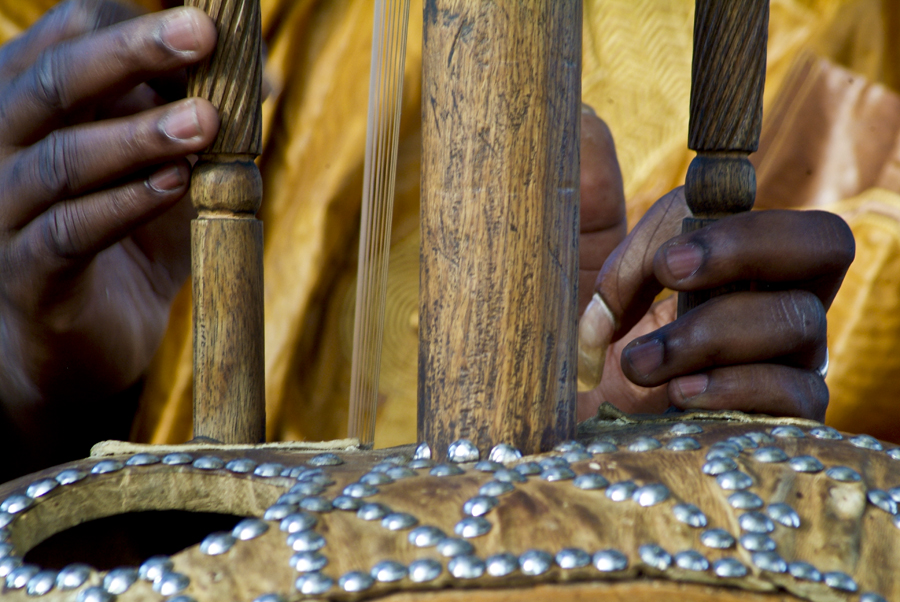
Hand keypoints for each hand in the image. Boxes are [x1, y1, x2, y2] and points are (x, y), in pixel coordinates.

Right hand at [0, 0, 217, 460]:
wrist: (80, 338)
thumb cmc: (127, 238)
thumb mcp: (168, 168)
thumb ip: (199, 121)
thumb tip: (262, 75)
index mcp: (34, 105)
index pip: (68, 39)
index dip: (130, 20)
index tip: (203, 14)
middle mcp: (6, 146)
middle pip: (56, 83)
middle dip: (132, 53)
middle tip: (201, 32)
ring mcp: (8, 211)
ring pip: (63, 160)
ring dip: (139, 136)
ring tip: (204, 122)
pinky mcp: (29, 273)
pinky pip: (70, 232)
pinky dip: (125, 205)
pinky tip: (175, 185)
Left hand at [577, 187, 854, 421]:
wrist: (576, 422)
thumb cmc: (582, 335)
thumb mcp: (574, 262)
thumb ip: (586, 193)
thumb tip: (583, 115)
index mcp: (731, 255)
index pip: (758, 207)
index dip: (714, 222)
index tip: (656, 262)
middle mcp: (771, 296)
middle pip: (824, 243)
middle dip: (747, 248)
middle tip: (671, 273)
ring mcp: (787, 358)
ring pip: (797, 320)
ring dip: (707, 335)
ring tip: (636, 362)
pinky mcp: (784, 417)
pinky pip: (798, 394)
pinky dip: (735, 390)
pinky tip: (679, 395)